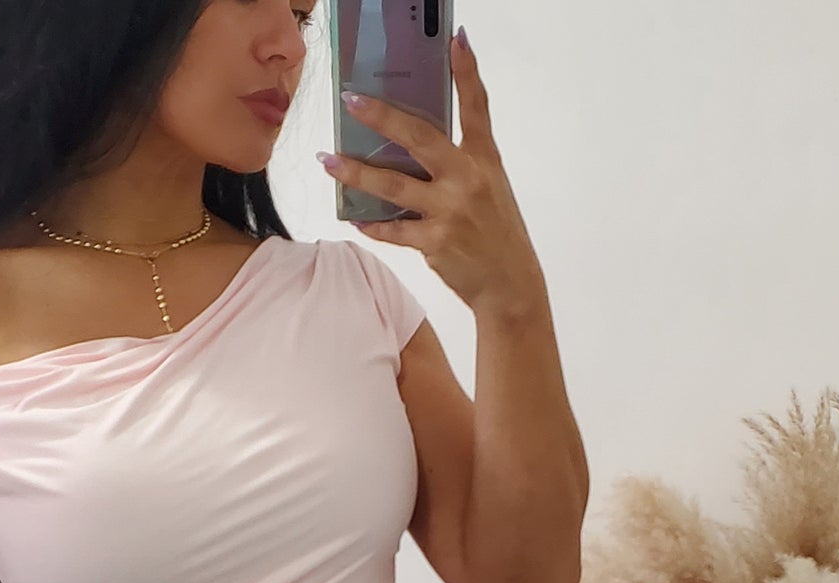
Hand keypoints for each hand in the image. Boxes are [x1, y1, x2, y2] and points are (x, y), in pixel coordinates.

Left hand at [320, 31, 544, 316]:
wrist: (510, 286)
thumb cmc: (497, 234)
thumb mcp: (489, 189)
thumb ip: (457, 165)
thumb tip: (409, 148)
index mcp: (484, 160)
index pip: (476, 108)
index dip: (467, 72)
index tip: (456, 39)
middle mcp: (467, 179)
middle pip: (418, 138)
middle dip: (381, 117)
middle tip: (351, 100)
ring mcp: (450, 211)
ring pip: (393, 185)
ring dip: (356, 172)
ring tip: (328, 160)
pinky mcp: (435, 242)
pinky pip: (394, 230)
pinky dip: (372, 224)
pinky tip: (353, 215)